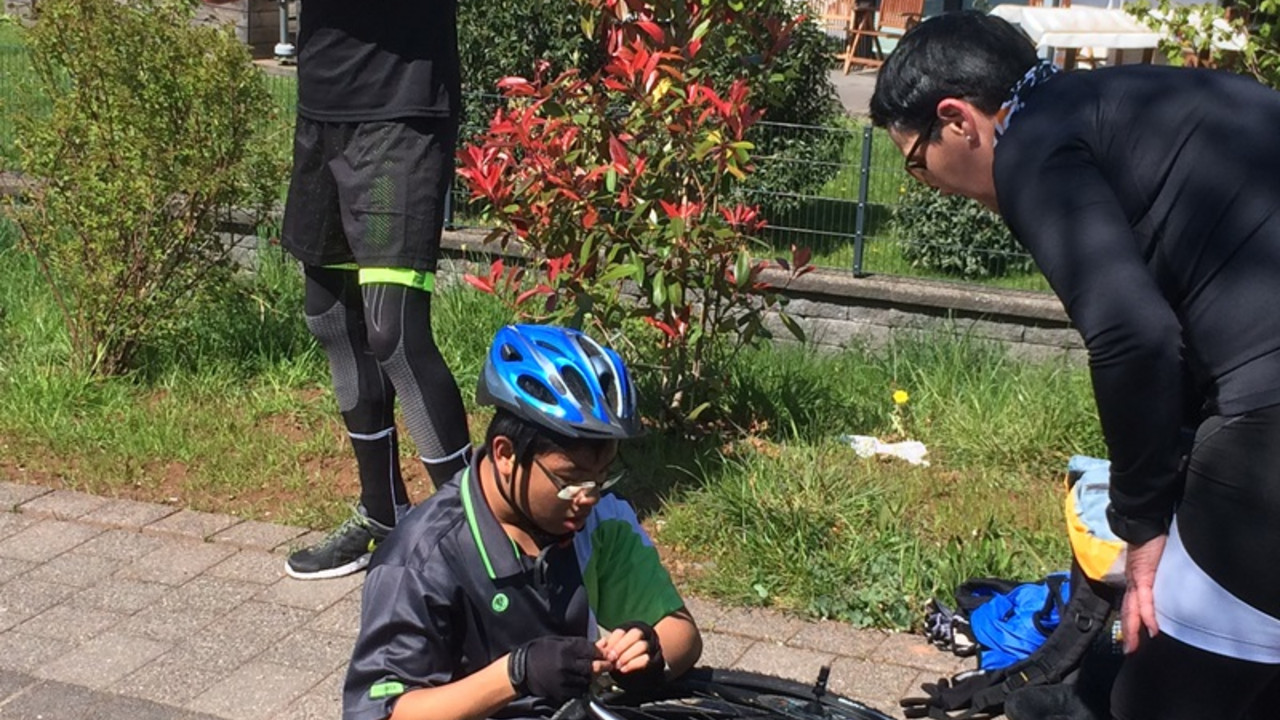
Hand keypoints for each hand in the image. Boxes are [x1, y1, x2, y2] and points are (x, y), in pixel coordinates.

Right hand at [508, 635, 600, 702]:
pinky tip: (575, 681)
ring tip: (583, 672)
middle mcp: (565, 666)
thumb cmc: (539, 651)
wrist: (521, 669)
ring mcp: (563, 681)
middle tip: (603, 664)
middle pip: (592, 667)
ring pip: (586, 680)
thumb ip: (580, 644)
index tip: (601, 653)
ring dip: (589, 676)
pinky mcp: (561, 693)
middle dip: (599, 665)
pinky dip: (580, 686)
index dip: (599, 652)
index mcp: (565, 650)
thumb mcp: (558, 642)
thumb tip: (603, 643)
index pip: (590, 651)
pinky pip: (578, 691)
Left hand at [598, 621, 664, 693]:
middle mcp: (643, 635)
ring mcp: (650, 646)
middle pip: (635, 634)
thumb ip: (608, 646)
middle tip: (612, 659)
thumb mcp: (614, 649)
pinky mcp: (654, 659)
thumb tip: (602, 643)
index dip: (613, 642)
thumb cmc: (623, 657)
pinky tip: (624, 669)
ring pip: (642, 646)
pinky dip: (633, 664)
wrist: (641, 669)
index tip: (606, 653)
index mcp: (630, 630)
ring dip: (627, 656)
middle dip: (621, 647)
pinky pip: (646, 659)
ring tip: (618, 665)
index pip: (622, 632)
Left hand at [1121, 534, 1166, 653]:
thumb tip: (1165, 579)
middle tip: (1129, 650)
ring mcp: (1137, 579)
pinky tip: (1151, 628)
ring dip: (1133, 629)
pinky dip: (1147, 614)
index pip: (1132, 604)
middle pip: (1128, 611)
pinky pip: (1145, 599)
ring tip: (1134, 645)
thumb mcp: (1155, 562)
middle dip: (1129, 631)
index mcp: (1136, 580)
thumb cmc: (1152, 540)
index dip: (1131, 621)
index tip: (1131, 637)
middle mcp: (1134, 582)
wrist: (1143, 523)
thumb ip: (1156, 573)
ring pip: (1132, 609)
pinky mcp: (1144, 575)